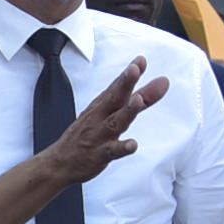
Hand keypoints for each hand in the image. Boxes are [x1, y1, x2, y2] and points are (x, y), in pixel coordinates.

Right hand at [36, 59, 171, 188]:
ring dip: (126, 111)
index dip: (130, 73)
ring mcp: (99, 135)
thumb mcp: (112, 113)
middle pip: (114, 98)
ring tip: (137, 100)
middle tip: (134, 69)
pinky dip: (122, 148)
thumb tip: (163, 83)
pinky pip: (112, 151)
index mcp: (103, 105)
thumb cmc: (87, 135)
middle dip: (125, 83)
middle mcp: (100, 117)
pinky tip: (132, 145)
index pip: (117, 86)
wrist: (60, 163)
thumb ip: (142, 99)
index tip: (140, 60)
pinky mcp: (99, 154)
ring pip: (115, 122)